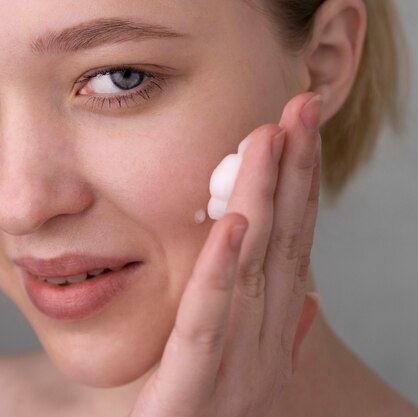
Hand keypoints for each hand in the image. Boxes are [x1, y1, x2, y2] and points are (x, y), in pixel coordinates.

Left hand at [129, 93, 321, 416]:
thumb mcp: (236, 368)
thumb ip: (269, 331)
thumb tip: (308, 297)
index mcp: (269, 335)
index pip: (290, 248)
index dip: (300, 187)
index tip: (300, 132)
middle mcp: (262, 344)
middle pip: (281, 245)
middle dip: (292, 175)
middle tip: (298, 109)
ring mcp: (234, 367)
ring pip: (251, 270)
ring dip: (264, 202)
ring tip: (271, 141)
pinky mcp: (191, 389)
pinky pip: (206, 323)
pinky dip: (220, 272)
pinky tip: (232, 225)